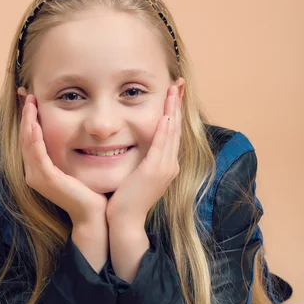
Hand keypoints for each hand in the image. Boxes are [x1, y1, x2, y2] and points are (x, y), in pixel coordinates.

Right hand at [19, 94, 108, 225]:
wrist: (94, 214)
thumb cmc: (89, 190)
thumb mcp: (75, 165)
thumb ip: (69, 150)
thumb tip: (76, 131)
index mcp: (39, 169)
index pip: (29, 138)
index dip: (28, 117)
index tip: (30, 98)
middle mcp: (33, 173)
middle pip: (25, 137)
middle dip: (25, 114)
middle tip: (26, 94)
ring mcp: (38, 177)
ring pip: (28, 143)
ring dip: (28, 121)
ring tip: (30, 102)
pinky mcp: (46, 179)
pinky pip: (37, 155)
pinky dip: (35, 138)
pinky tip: (35, 124)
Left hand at [106, 85, 181, 226]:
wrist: (125, 221)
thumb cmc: (125, 200)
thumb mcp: (136, 176)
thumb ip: (140, 161)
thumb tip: (135, 147)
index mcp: (166, 165)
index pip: (171, 132)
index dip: (173, 111)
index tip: (173, 93)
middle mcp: (170, 164)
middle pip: (176, 127)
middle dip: (176, 104)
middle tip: (178, 83)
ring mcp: (165, 168)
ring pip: (171, 132)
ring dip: (172, 109)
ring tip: (173, 89)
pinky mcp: (154, 171)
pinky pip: (161, 145)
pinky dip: (164, 129)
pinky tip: (166, 114)